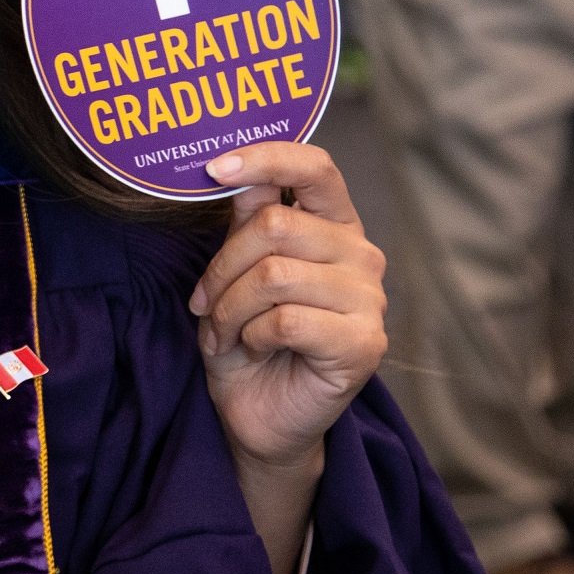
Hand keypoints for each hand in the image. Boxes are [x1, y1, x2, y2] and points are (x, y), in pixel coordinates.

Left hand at [190, 141, 388, 477]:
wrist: (259, 416)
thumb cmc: (247, 339)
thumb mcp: (235, 273)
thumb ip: (245, 220)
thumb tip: (231, 165)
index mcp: (334, 225)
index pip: (315, 167)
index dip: (265, 157)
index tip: (212, 167)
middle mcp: (361, 254)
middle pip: (275, 226)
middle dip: (221, 268)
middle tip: (204, 305)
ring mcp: (369, 299)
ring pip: (274, 275)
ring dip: (229, 308)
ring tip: (223, 334)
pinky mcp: (365, 343)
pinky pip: (287, 320)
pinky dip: (252, 336)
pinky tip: (254, 350)